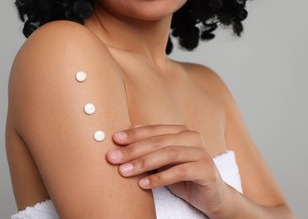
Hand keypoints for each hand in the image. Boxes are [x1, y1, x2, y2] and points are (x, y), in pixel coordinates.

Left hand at [106, 125, 229, 215]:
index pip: (153, 130)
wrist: (212, 196)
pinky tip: (143, 184)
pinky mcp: (206, 169)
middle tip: (113, 157)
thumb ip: (147, 149)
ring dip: (143, 163)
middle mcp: (192, 137)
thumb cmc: (183, 176)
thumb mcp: (162, 161)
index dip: (133, 134)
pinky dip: (160, 178)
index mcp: (180, 131)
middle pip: (158, 141)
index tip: (114, 139)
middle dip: (133, 149)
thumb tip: (120, 138)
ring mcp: (201, 152)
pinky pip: (180, 172)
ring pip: (168, 154)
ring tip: (124, 171)